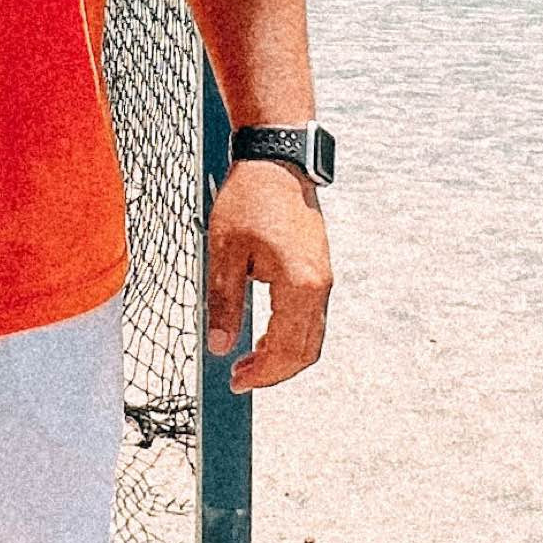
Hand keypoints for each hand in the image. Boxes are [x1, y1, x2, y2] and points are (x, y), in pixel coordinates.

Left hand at [205, 159, 332, 391]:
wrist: (277, 160)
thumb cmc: (249, 199)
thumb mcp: (225, 251)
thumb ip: (223, 302)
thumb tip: (219, 347)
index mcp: (299, 285)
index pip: (285, 349)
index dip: (262, 373)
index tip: (235, 382)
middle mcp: (319, 286)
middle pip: (306, 351)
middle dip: (274, 372)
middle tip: (240, 379)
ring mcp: (322, 278)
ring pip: (311, 336)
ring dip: (283, 356)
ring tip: (248, 362)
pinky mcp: (317, 269)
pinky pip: (310, 317)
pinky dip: (290, 335)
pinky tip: (264, 335)